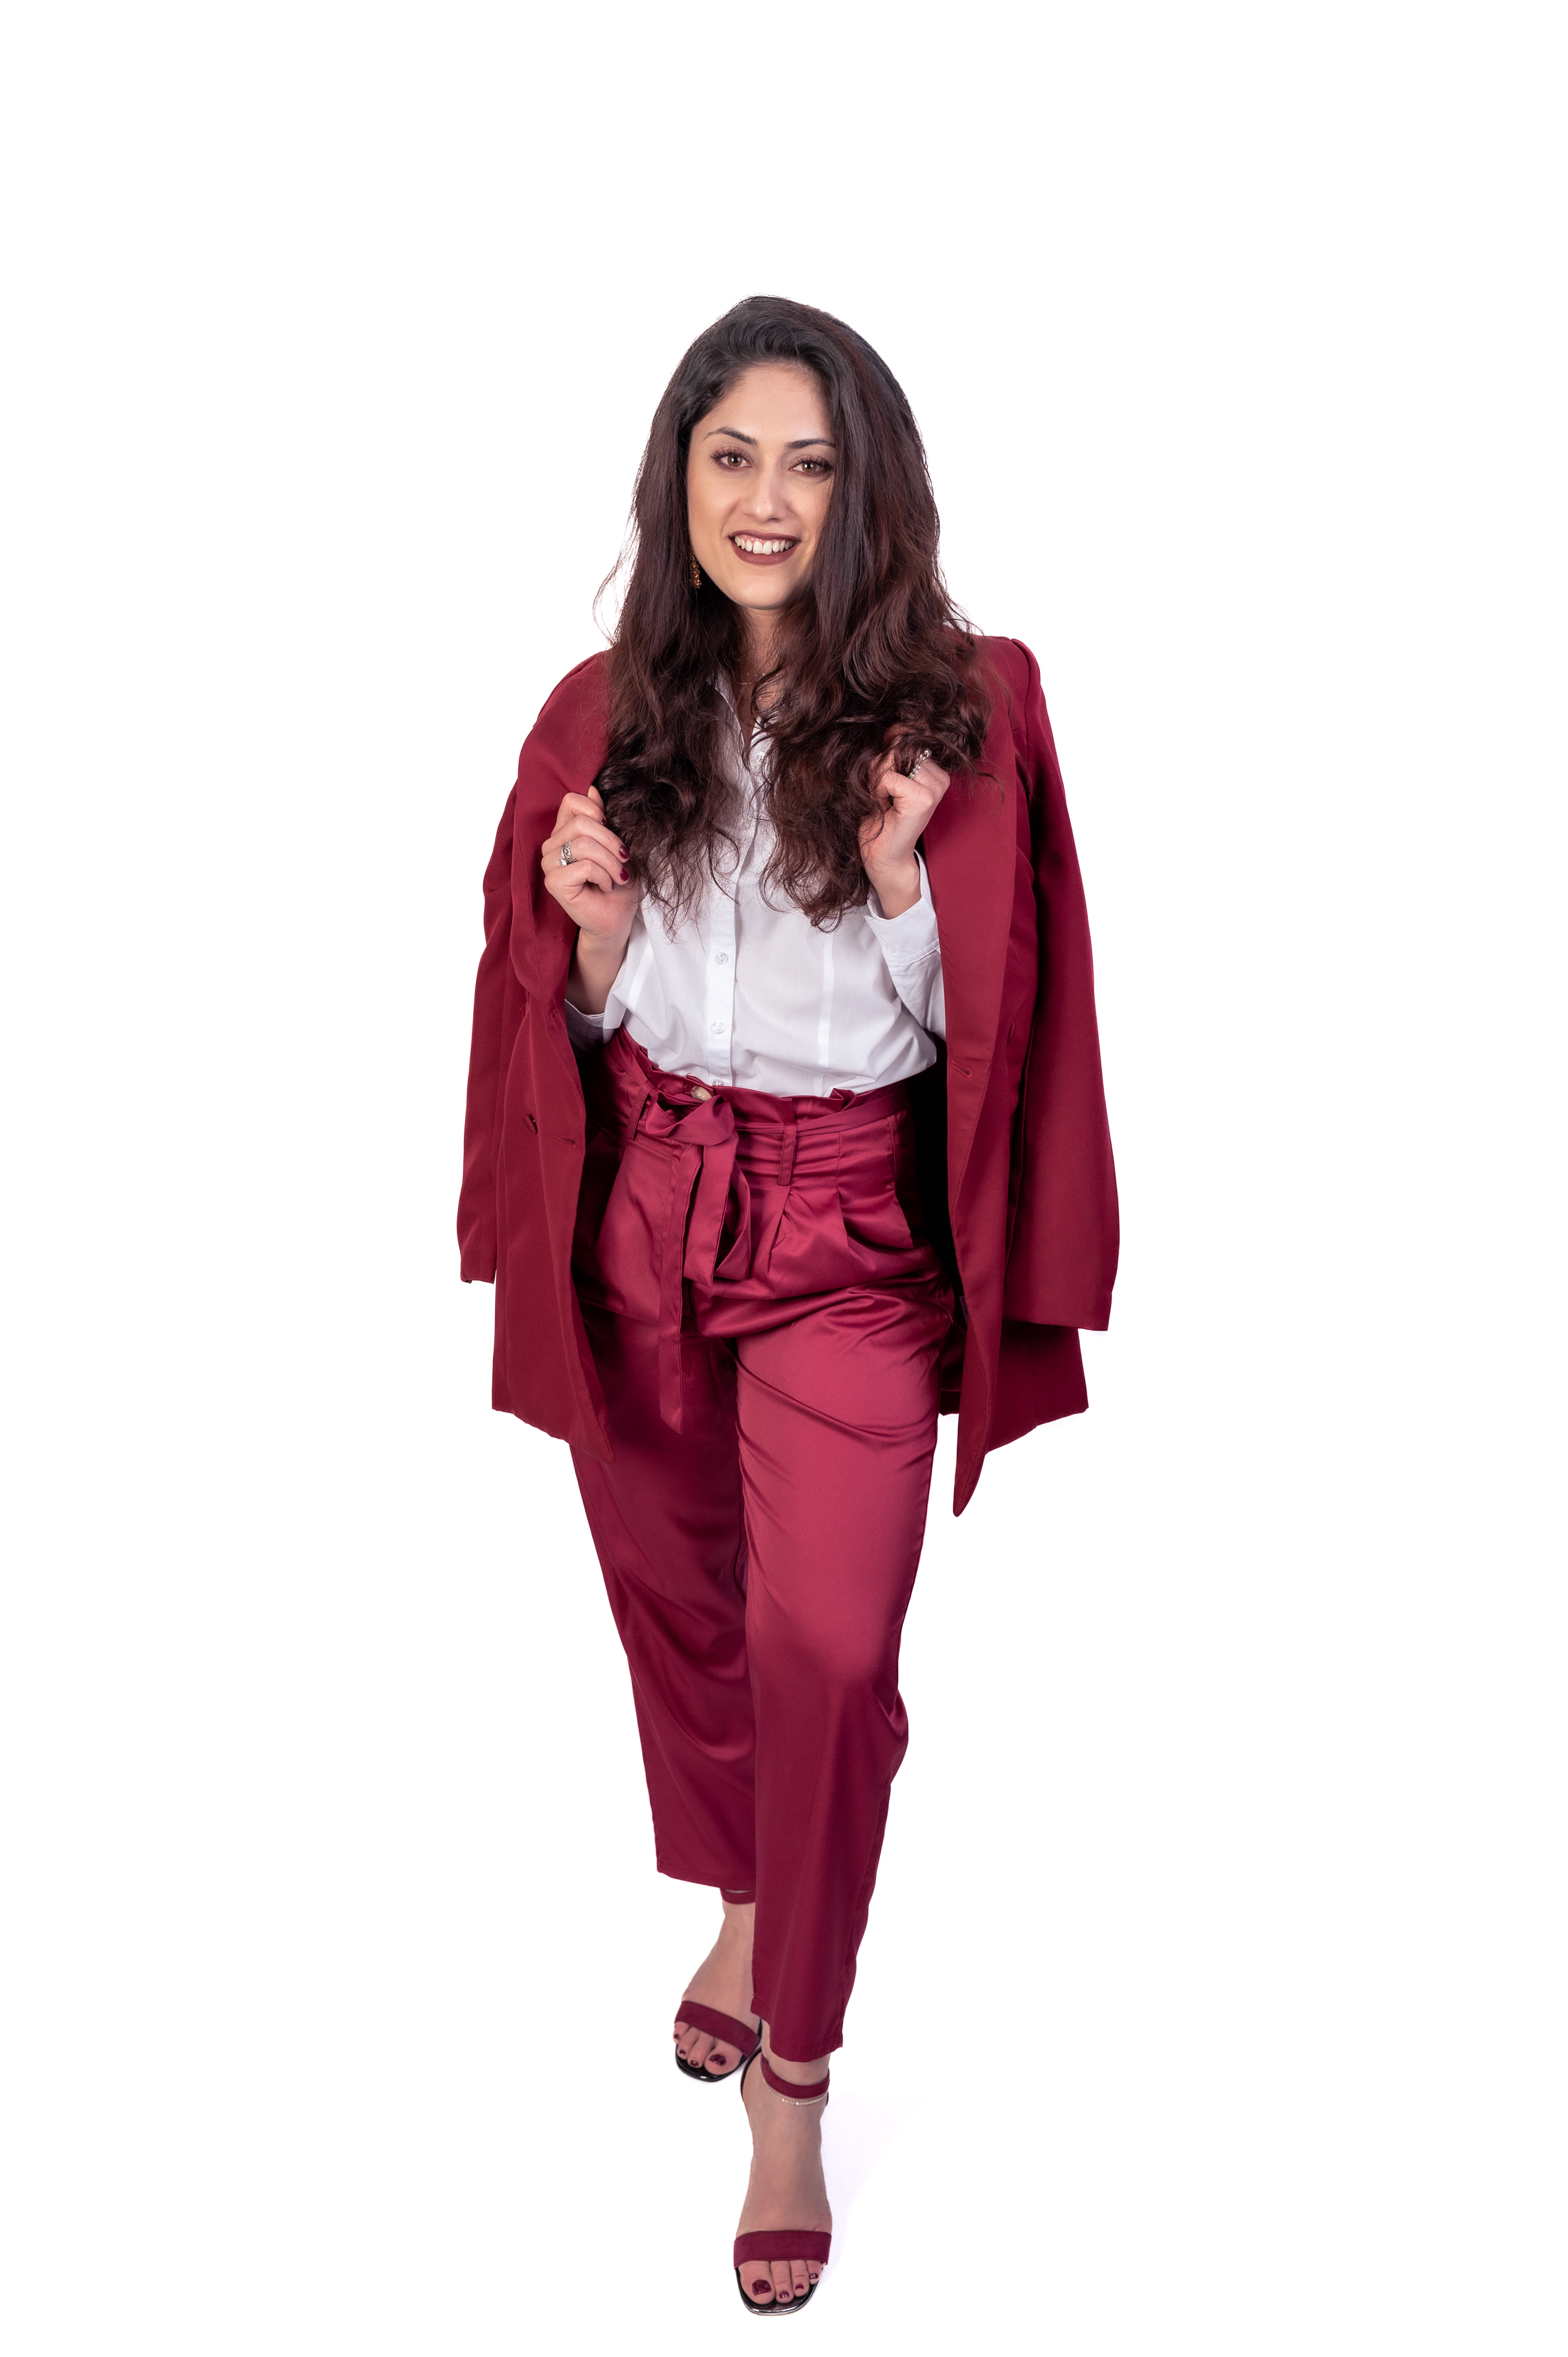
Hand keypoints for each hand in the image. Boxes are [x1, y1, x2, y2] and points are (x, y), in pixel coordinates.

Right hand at [541, 787, 639, 1011]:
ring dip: (610, 862)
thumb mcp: (617, 844)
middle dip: (612, 842)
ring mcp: (549, 864)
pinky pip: (582, 866)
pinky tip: (606, 886)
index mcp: (564, 831)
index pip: (572, 801)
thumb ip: (603, 818)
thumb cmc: (618, 883)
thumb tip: (592, 788)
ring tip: (618, 876)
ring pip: (582, 843)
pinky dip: (603, 875)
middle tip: (624, 861)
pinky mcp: (553, 883)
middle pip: (581, 823)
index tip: (615, 834)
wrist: (617, 919)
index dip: (598, 812)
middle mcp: (551, 845)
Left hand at [858, 750, 950, 916]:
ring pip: (890, 761)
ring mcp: (934, 789)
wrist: (882, 856)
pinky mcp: (923, 799)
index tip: (888, 786)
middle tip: (884, 798)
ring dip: (877, 782)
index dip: (886, 759)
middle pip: (896, 749)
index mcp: (935, 772)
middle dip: (879, 771)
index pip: (905, 740)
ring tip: (885, 803)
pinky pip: (886, 777)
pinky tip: (885, 809)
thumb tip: (893, 731)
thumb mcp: (886, 780)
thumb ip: (893, 755)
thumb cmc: (881, 819)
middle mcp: (940, 778)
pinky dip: (877, 792)